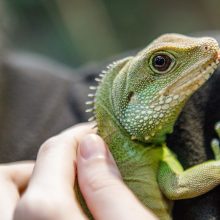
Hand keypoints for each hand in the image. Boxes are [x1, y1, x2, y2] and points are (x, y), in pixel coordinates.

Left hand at [0, 123, 156, 219]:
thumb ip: (107, 185)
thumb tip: (92, 145)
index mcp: (46, 215)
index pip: (54, 153)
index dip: (77, 136)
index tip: (94, 133)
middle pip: (5, 177)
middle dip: (39, 161)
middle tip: (72, 164)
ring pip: (3, 198)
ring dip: (30, 183)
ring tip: (65, 187)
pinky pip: (11, 215)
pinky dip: (30, 203)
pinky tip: (60, 207)